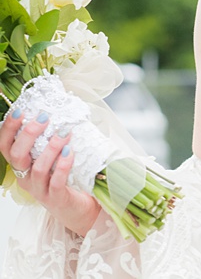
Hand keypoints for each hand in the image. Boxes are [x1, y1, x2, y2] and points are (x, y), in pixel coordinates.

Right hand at [0, 109, 100, 235]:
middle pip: (17, 156)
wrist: (75, 207)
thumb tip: (53, 112)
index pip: (5, 147)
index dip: (9, 129)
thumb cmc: (62, 177)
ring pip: (38, 168)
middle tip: (44, 118)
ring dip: (51, 148)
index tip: (20, 111)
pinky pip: (56, 182)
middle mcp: (25, 178)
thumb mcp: (50, 157)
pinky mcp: (56, 198)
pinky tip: (71, 152)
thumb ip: (47, 140)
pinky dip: (63, 166)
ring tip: (64, 133)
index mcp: (21, 166)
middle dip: (28, 134)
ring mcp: (39, 189)